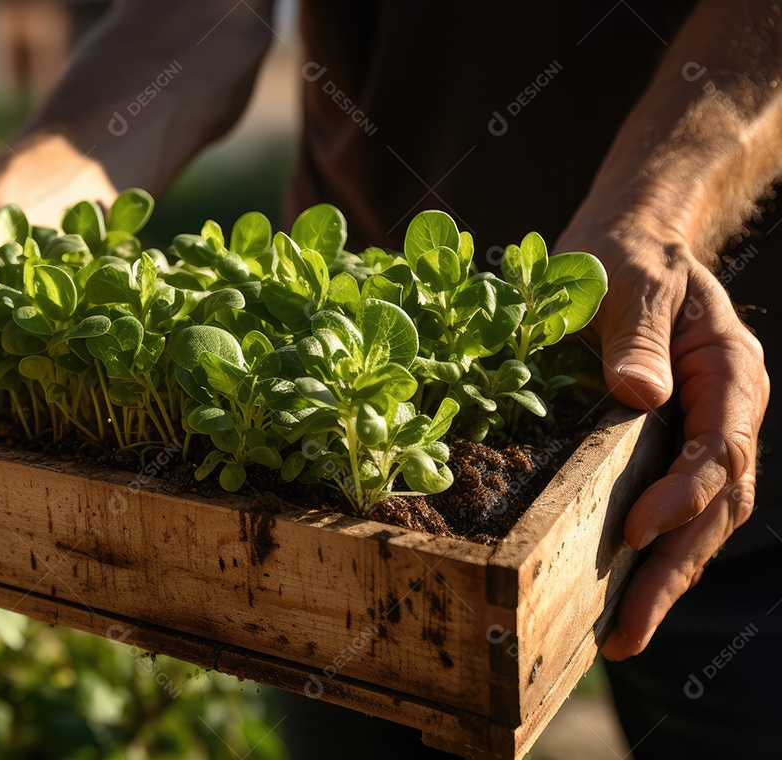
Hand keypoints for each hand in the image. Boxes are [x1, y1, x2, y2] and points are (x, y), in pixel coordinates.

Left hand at [557, 227, 767, 659]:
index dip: (683, 496)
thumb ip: (639, 336)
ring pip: (702, 522)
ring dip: (665, 579)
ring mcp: (706, 434)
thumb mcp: (634, 281)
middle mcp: (726, 412)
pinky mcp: (674, 447)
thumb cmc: (632, 257)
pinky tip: (621, 594)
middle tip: (626, 633)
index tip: (635, 532)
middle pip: (716, 506)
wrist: (633, 244)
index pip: (718, 449)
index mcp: (727, 372)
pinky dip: (655, 554)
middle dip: (673, 570)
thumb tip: (643, 396)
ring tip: (620, 638)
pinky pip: (677, 511)